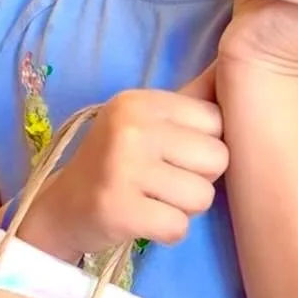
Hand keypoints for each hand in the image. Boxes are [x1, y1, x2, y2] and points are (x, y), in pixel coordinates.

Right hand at [19, 71, 226, 263]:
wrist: (62, 206)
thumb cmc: (116, 162)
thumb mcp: (147, 120)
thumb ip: (192, 100)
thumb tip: (235, 64)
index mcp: (140, 101)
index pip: (216, 120)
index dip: (203, 145)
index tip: (171, 154)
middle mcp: (130, 127)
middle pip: (218, 158)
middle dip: (199, 179)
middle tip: (162, 181)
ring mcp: (121, 168)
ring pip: (203, 197)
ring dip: (184, 208)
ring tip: (152, 200)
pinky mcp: (117, 209)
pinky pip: (179, 227)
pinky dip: (167, 232)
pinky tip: (143, 220)